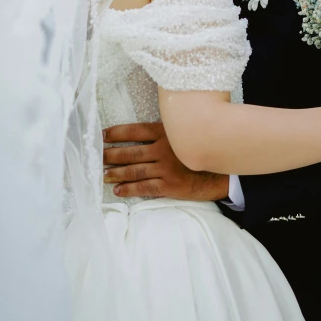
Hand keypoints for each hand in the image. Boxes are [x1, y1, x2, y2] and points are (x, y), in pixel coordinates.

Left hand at [103, 122, 229, 200]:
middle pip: (130, 152)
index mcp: (167, 132)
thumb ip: (170, 130)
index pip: (135, 130)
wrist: (224, 172)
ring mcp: (166, 168)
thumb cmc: (204, 149)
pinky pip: (144, 187)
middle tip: (97, 158)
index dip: (117, 133)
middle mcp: (163, 149)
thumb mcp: (187, 133)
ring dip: (116, 173)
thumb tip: (149, 130)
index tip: (102, 135)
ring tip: (103, 175)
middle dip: (111, 155)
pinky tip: (118, 190)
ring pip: (134, 170)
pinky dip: (129, 189)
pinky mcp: (169, 185)